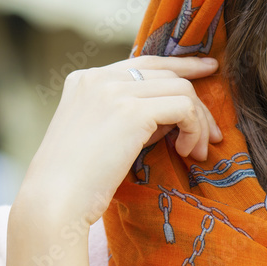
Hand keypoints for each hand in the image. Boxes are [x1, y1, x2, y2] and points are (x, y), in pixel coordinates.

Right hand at [14, 54, 223, 228]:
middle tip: (212, 136)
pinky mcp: (132, 111)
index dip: (181, 65)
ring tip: (195, 152)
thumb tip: (177, 111)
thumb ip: (131, 114)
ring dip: (198, 123)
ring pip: (182, 89)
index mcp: (86, 80)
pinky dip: (194, 129)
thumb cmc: (77, 182)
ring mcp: (114, 91)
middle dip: (198, 105)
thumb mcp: (102, 135)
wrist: (54, 202)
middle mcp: (99, 78)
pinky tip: (185, 152)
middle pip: (168, 74)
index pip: (145, 63)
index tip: (208, 70)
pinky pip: (184, 107)